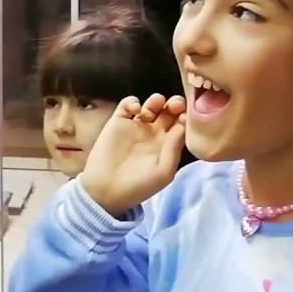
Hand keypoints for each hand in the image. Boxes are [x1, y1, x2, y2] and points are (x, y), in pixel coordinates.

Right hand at [80, 94, 186, 216]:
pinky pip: (127, 104)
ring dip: (156, 100)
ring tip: (153, 108)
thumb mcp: (163, 172)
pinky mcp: (117, 122)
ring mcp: (136, 126)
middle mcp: (154, 133)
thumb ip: (174, 148)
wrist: (106, 191)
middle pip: (170, 110)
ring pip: (151, 104)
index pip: (182, 123)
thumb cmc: (138, 186)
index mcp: (168, 145)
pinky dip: (132, 102)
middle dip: (175, 103)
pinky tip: (135, 110)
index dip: (187, 115)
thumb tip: (183, 125)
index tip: (186, 115)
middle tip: (175, 104)